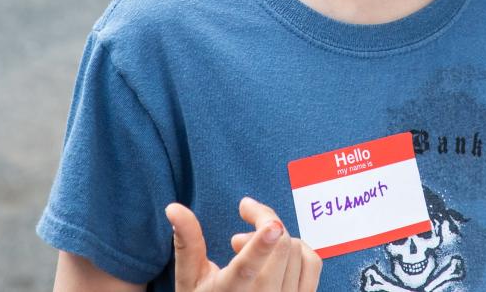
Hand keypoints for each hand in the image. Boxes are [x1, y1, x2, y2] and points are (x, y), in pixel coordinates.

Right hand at [167, 197, 321, 291]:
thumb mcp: (190, 278)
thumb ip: (187, 242)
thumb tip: (173, 208)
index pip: (247, 269)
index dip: (261, 245)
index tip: (271, 225)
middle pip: (280, 246)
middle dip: (263, 224)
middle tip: (237, 236)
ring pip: (297, 251)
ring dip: (277, 238)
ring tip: (249, 248)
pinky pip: (312, 263)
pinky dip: (297, 248)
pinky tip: (276, 253)